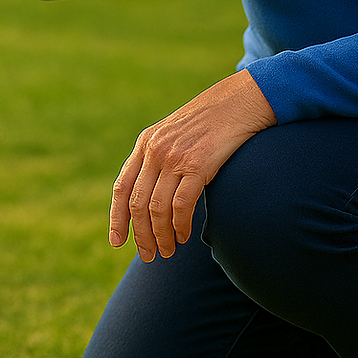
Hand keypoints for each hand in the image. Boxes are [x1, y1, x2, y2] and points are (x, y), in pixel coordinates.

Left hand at [110, 72, 276, 261]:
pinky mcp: (198, 165)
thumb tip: (152, 194)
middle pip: (137, 203)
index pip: (121, 188)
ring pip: (157, 209)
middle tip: (149, 255)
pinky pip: (181, 205)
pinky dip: (180, 226)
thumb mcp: (175, 134)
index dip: (117, 218)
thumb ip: (159, 158)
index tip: (117, 241)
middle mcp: (155, 151)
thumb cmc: (211, 122)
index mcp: (145, 143)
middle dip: (140, 235)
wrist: (239, 102)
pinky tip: (185, 235)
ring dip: (161, 236)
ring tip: (169, 250)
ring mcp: (175, 158)